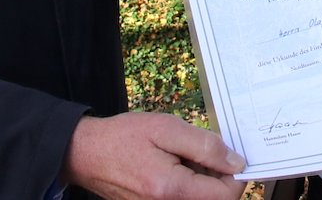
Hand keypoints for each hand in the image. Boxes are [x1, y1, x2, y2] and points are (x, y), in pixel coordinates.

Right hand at [64, 112, 245, 199]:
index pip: (226, 195)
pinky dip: (186, 183)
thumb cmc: (123, 137)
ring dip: (200, 179)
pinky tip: (172, 165)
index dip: (235, 175)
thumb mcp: (166, 129)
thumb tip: (236, 162)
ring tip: (182, 156)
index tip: (229, 156)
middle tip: (200, 150)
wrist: (86, 153)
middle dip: (216, 175)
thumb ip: (205, 146)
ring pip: (198, 199)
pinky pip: (182, 199)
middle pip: (213, 199)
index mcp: (172, 189)